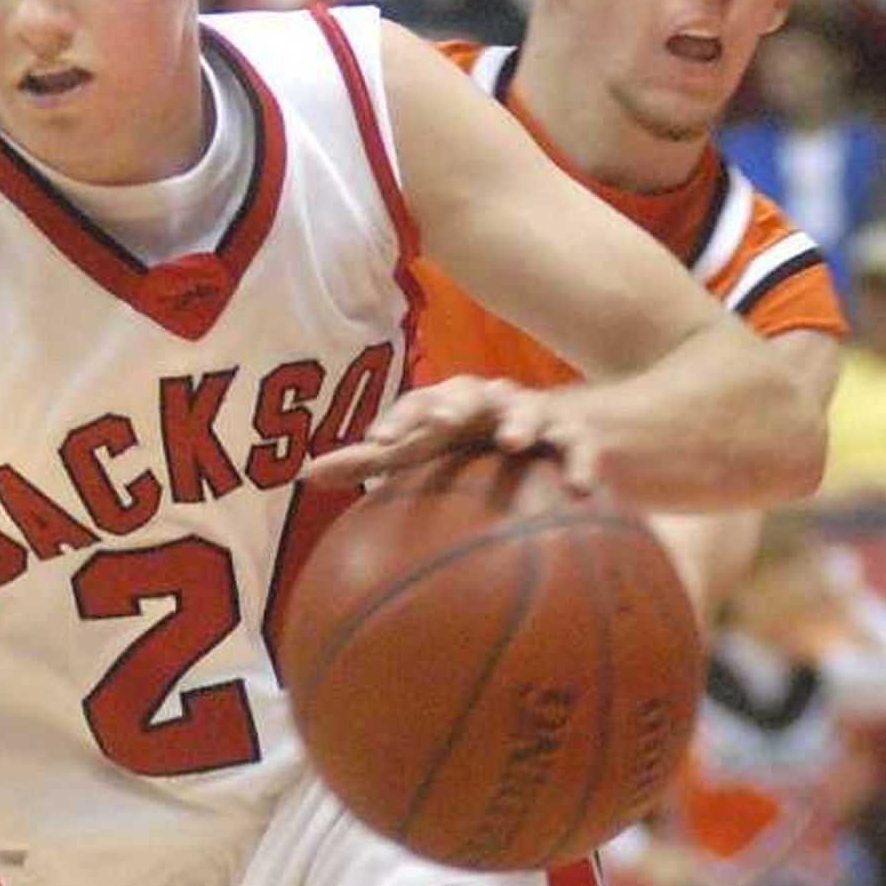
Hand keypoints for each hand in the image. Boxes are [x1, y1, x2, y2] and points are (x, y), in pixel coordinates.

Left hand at [307, 377, 596, 492]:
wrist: (547, 427)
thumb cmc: (469, 442)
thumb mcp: (423, 449)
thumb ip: (372, 460)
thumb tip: (302, 475)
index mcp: (448, 405)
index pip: (418, 406)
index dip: (399, 420)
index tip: (379, 441)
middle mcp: (488, 402)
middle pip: (470, 394)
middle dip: (455, 404)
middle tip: (443, 421)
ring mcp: (532, 415)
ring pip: (526, 412)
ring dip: (519, 422)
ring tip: (512, 442)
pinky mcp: (573, 436)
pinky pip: (578, 448)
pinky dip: (581, 464)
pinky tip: (584, 490)